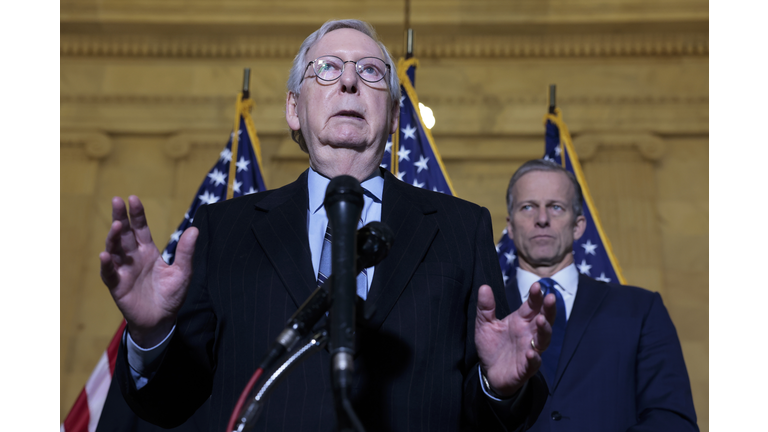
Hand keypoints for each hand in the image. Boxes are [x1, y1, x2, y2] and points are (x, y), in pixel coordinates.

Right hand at [99, 196, 197, 347]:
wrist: (162, 321)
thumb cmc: (171, 295)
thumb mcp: (182, 272)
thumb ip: (185, 252)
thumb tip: (195, 229)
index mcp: (148, 251)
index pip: (140, 228)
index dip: (137, 214)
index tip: (133, 198)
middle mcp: (133, 258)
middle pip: (124, 234)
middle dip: (120, 217)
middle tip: (117, 200)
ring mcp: (123, 271)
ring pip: (114, 250)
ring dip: (114, 237)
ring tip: (117, 226)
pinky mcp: (117, 286)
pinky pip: (109, 273)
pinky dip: (106, 264)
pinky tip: (105, 254)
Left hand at [474, 282, 555, 396]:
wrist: (489, 373)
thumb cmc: (492, 346)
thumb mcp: (484, 324)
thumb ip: (486, 307)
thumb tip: (484, 287)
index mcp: (521, 321)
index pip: (532, 306)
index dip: (536, 296)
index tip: (537, 285)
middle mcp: (529, 334)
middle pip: (544, 319)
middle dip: (548, 309)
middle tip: (550, 298)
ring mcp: (530, 350)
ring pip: (544, 339)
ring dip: (544, 329)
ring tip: (541, 320)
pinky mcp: (526, 367)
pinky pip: (534, 362)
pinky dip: (534, 357)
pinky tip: (531, 352)